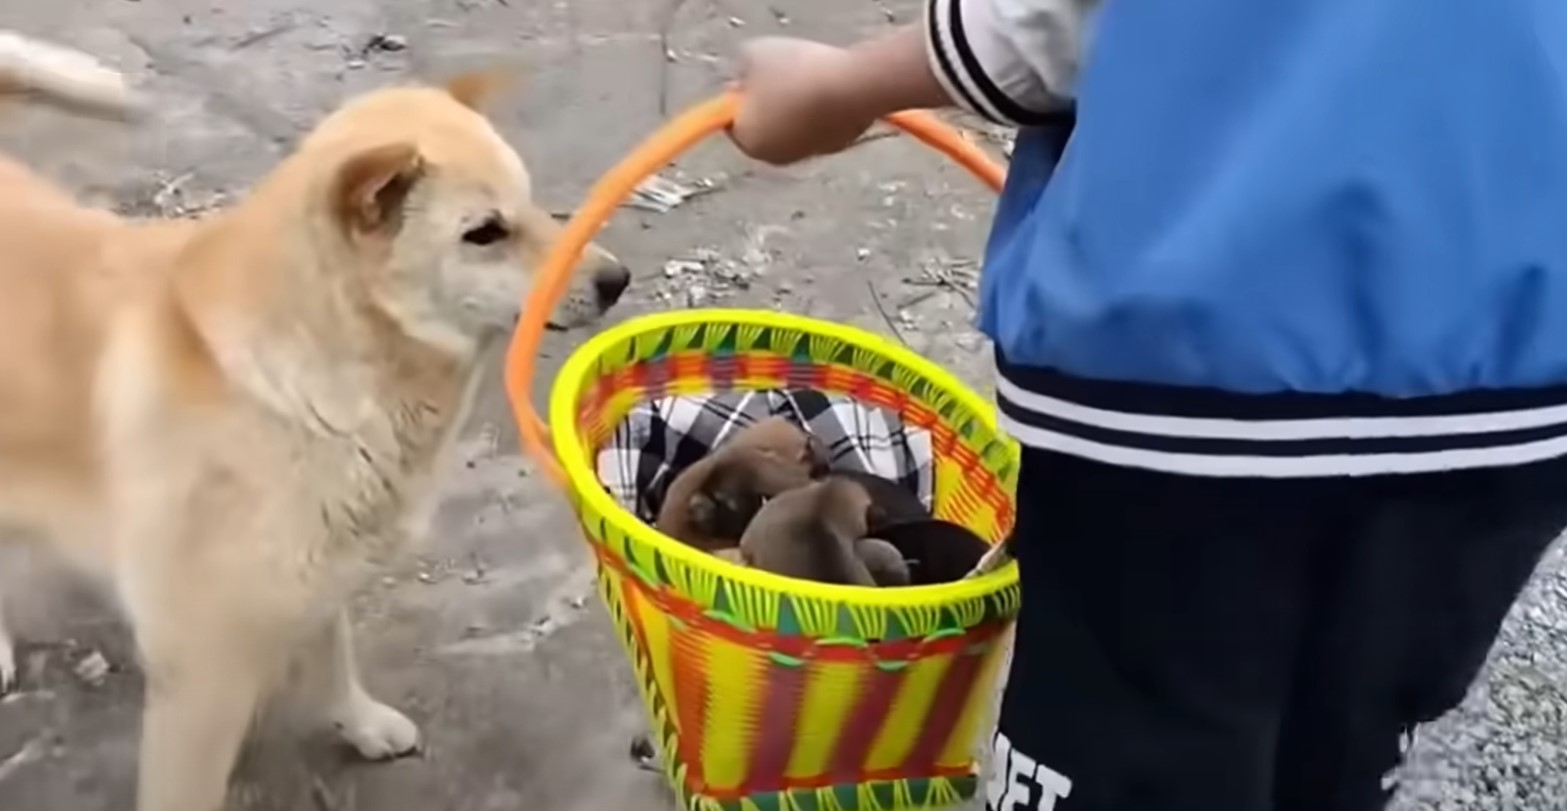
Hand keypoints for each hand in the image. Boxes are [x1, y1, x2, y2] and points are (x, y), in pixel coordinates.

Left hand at [727, 37, 878, 165]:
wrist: (850, 88)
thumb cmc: (796, 72)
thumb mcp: (753, 54)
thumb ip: (742, 69)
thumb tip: (744, 75)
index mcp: (748, 140)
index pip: (732, 123)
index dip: (739, 99)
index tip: (749, 78)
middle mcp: (774, 157)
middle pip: (763, 129)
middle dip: (767, 106)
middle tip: (779, 76)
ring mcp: (807, 155)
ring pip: (792, 129)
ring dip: (794, 107)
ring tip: (807, 78)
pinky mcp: (835, 148)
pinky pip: (818, 128)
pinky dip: (819, 111)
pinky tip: (828, 88)